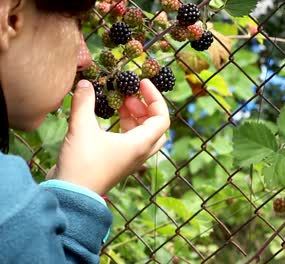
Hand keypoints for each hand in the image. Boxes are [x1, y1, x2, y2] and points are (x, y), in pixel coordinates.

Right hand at [47, 79, 169, 194]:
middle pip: (156, 127)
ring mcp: (130, 159)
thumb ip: (84, 103)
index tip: (142, 83)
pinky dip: (125, 126)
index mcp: (140, 145)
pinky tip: (110, 118)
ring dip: (135, 116)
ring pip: (143, 134)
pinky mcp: (118, 162)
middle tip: (129, 96)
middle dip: (145, 108)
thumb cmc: (81, 165)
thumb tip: (86, 83)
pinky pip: (130, 141)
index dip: (155, 98)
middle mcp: (140, 153)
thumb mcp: (81, 129)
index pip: (162, 118)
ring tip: (119, 103)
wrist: (71, 196)